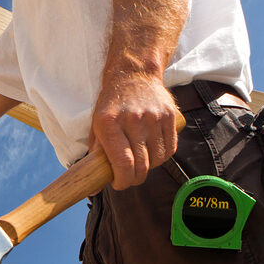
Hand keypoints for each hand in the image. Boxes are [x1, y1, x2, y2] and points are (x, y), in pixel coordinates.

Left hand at [91, 72, 180, 189]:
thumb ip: (96, 155)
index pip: (123, 163)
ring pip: (158, 160)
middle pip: (142, 165)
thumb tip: (93, 189)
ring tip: (140, 160)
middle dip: (135, 179)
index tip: (118, 184)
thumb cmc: (112, 104)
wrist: (133, 74)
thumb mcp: (96, 125)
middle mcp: (132, 119)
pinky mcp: (169, 116)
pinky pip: (170, 149)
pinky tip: (152, 152)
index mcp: (109, 122)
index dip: (122, 181)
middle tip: (129, 178)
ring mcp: (153, 117)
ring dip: (149, 167)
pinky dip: (162, 157)